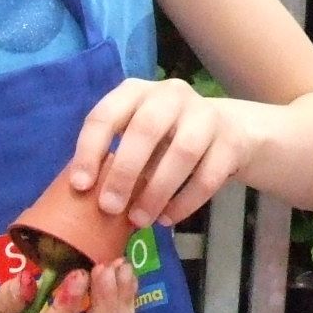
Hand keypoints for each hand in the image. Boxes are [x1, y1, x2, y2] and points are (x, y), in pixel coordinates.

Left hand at [68, 78, 258, 228]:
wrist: (230, 131)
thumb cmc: (167, 138)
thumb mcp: (137, 137)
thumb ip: (114, 157)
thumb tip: (85, 197)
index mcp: (136, 92)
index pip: (106, 114)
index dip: (89, 150)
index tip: (81, 185)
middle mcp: (171, 95)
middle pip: (145, 129)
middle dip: (124, 172)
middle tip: (110, 208)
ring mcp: (205, 115)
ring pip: (182, 152)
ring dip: (157, 191)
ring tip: (140, 220)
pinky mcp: (231, 140)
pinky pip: (208, 176)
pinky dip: (185, 202)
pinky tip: (168, 218)